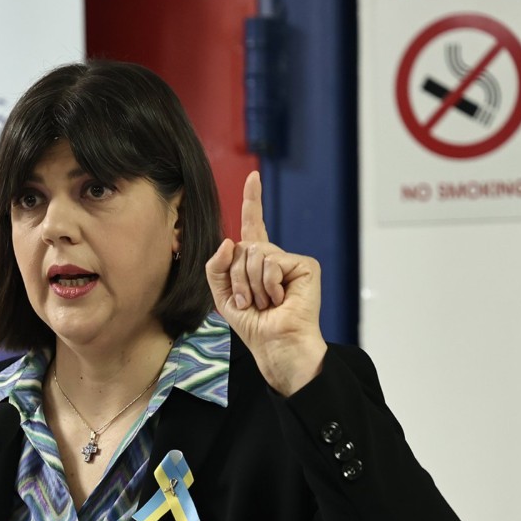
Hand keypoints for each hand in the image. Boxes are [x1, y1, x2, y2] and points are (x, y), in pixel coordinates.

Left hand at [204, 171, 326, 396]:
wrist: (275, 344)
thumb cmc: (253, 324)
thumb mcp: (221, 295)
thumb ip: (216, 266)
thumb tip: (230, 240)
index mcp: (256, 261)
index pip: (254, 225)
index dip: (253, 200)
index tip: (254, 176)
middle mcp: (273, 256)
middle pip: (241, 248)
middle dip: (236, 279)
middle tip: (251, 302)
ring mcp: (290, 260)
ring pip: (254, 255)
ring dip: (251, 285)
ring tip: (266, 303)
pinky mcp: (305, 265)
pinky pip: (271, 263)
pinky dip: (268, 285)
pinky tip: (280, 298)